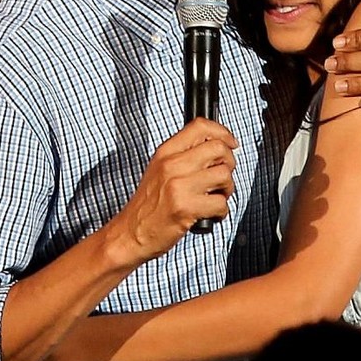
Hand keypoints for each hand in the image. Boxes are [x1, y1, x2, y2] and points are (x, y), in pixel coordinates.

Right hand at [111, 118, 237, 266]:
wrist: (130, 233)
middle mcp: (172, 165)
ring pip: (224, 175)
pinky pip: (221, 203)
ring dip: (227, 189)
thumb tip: (216, 146)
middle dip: (229, 163)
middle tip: (222, 176)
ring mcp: (178, 186)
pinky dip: (221, 211)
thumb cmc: (148, 204)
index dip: (223, 133)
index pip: (200, 127)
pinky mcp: (186, 208)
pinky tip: (210, 214)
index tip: (230, 143)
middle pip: (219, 148)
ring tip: (215, 196)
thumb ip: (183, 155)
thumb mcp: (159, 169)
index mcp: (166, 152)